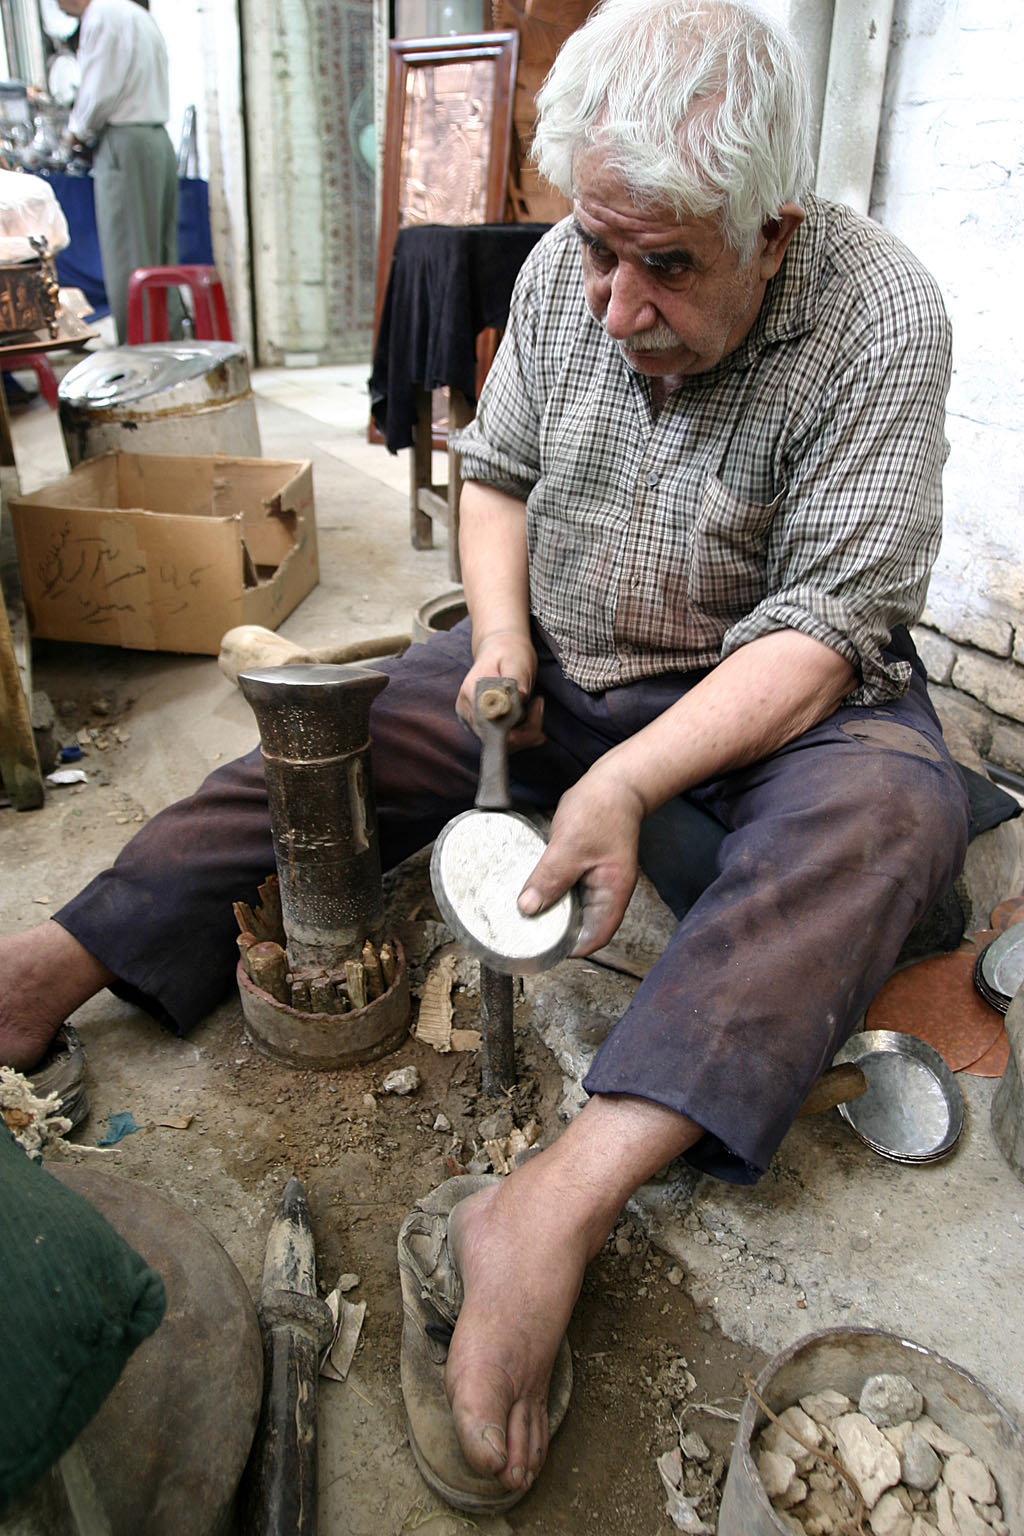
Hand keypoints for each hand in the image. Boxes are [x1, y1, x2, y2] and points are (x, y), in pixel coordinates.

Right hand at [457, 629, 544, 749]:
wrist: (497, 647)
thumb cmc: (508, 651)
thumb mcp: (516, 660)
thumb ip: (515, 679)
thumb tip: (519, 699)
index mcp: (472, 693)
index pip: (493, 729)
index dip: (519, 731)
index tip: (537, 708)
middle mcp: (467, 710)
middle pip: (496, 741)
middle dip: (526, 732)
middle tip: (540, 707)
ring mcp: (470, 718)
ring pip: (499, 743)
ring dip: (524, 732)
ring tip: (536, 707)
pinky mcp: (478, 723)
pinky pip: (499, 738)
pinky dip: (518, 732)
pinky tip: (530, 716)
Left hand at [518, 762, 645, 953]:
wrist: (615, 781)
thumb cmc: (602, 810)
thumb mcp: (569, 847)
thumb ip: (549, 878)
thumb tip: (529, 908)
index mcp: (613, 893)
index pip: (595, 937)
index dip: (571, 948)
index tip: (543, 949)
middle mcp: (607, 891)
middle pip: (582, 925)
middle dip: (556, 931)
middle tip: (526, 932)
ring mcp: (598, 879)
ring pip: (573, 906)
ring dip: (552, 909)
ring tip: (525, 912)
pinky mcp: (586, 866)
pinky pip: (568, 887)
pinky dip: (552, 890)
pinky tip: (533, 887)